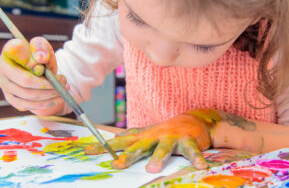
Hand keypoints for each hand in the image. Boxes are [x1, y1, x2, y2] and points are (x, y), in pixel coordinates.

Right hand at [0, 37, 67, 113]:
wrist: (38, 68)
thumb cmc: (39, 55)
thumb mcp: (42, 46)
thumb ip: (40, 47)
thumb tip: (41, 58)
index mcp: (8, 53)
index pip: (19, 59)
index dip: (35, 64)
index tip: (48, 64)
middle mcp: (2, 71)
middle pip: (26, 82)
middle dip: (49, 84)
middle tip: (64, 81)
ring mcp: (6, 87)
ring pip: (29, 97)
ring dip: (51, 95)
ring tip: (64, 88)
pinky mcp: (13, 99)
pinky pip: (30, 106)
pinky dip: (48, 103)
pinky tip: (59, 97)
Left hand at [85, 109, 220, 172]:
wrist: (192, 120)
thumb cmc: (166, 129)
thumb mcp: (147, 132)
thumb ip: (132, 135)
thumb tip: (115, 137)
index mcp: (144, 137)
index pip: (121, 141)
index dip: (105, 147)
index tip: (88, 152)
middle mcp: (155, 136)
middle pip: (140, 147)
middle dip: (128, 156)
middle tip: (117, 165)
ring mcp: (172, 138)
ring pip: (164, 148)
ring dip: (158, 158)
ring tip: (152, 169)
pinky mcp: (188, 141)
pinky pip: (192, 151)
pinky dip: (196, 158)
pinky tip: (200, 166)